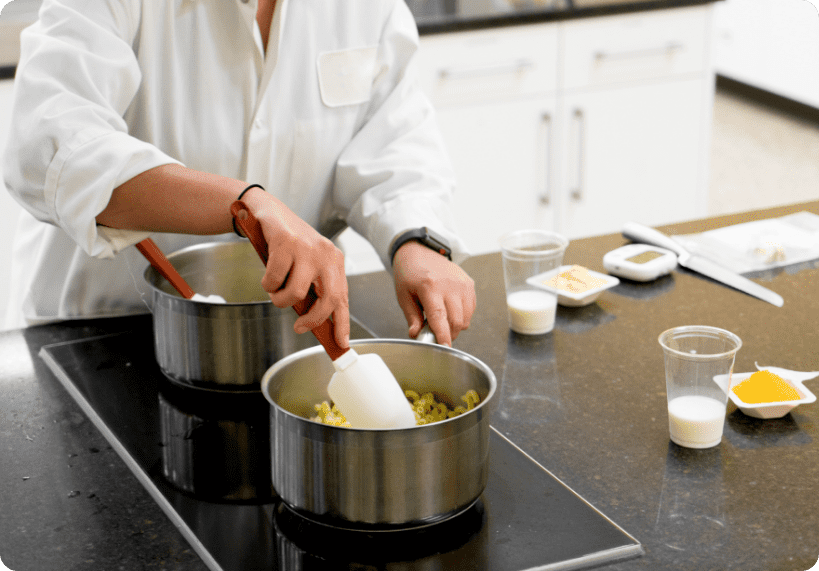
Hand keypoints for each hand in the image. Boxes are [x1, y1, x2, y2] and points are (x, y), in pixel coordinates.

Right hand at [241, 188, 349, 347]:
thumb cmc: (288, 244)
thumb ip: (314, 288)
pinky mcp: (286, 242)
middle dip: (312, 320)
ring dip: (280, 299)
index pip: (343, 298)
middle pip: (328, 299)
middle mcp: (326, 254)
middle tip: (299, 327)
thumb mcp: (308, 265)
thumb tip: (317, 322)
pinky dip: (267, 284)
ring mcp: (307, 248)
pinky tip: (268, 275)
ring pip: (297, 293)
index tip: (341, 343)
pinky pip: (274, 279)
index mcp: (335, 261)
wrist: (268, 212)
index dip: (342, 323)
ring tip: (275, 291)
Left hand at [392, 241, 475, 346]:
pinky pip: (471, 309)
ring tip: (442, 319)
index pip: (439, 317)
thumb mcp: (404, 295)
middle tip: (437, 333)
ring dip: (456, 326)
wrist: (420, 251)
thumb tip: (416, 335)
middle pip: (456, 321)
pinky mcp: (469, 283)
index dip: (443, 335)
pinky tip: (450, 309)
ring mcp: (462, 284)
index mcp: (430, 287)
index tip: (444, 347)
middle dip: (448, 334)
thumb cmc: (410, 272)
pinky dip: (463, 315)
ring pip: (466, 318)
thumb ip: (412, 317)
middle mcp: (449, 285)